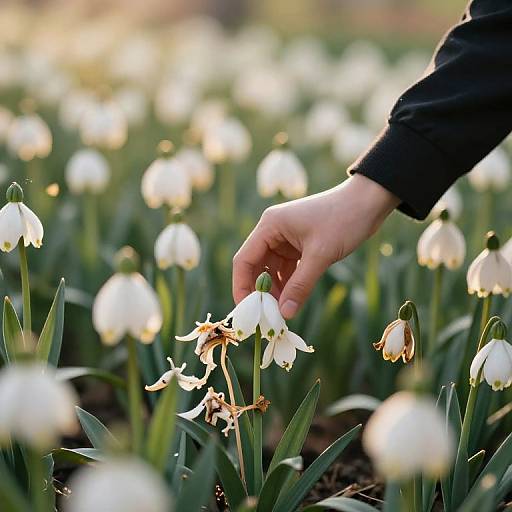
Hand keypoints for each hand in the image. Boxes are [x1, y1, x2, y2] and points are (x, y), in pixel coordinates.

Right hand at [232, 174, 399, 317]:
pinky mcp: (298, 246)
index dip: (242, 287)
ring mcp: (285, 239)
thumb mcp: (321, 254)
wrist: (368, 202)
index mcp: (270, 225)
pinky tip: (292, 301)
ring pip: (271, 270)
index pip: (244, 260)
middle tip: (266, 317)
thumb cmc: (343, 220)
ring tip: (280, 313)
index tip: (248, 311)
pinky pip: (286, 270)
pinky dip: (288, 285)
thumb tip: (285, 314)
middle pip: (255, 267)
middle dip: (259, 292)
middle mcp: (273, 231)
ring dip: (275, 291)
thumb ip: (301, 284)